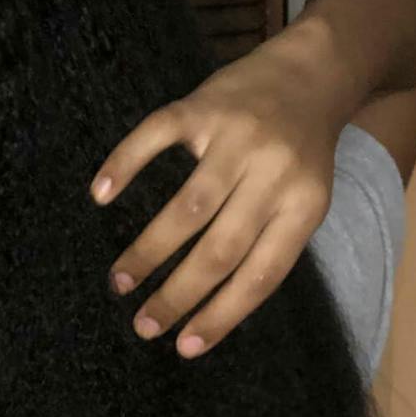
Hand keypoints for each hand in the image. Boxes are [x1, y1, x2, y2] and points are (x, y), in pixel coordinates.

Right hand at [89, 24, 347, 357]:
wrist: (315, 69)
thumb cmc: (303, 151)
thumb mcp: (306, 200)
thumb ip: (268, 242)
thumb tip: (212, 306)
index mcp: (304, 207)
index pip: (260, 275)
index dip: (221, 315)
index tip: (184, 347)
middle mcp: (273, 174)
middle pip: (220, 249)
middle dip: (177, 294)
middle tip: (143, 325)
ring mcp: (238, 137)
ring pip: (188, 207)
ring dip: (148, 251)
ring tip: (120, 283)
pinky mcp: (204, 105)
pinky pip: (156, 135)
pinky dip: (125, 164)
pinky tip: (100, 194)